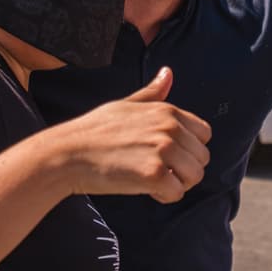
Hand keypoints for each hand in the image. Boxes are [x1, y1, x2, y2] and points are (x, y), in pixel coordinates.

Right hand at [53, 68, 211, 203]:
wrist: (67, 154)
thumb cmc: (93, 131)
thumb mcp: (125, 105)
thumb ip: (152, 93)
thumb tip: (168, 73)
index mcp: (167, 111)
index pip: (204, 134)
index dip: (188, 148)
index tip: (166, 154)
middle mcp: (169, 128)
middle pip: (202, 158)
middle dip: (184, 169)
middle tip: (156, 170)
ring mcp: (163, 150)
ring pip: (195, 176)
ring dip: (176, 184)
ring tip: (151, 179)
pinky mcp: (154, 174)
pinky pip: (177, 193)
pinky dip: (163, 197)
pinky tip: (144, 189)